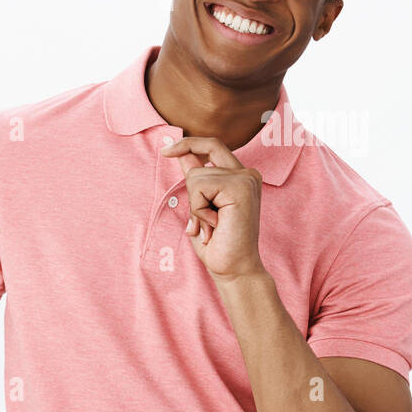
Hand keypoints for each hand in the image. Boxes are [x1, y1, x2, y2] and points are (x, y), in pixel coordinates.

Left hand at [159, 136, 266, 281]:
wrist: (233, 268)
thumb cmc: (217, 243)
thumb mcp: (200, 205)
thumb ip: (196, 179)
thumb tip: (180, 153)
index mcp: (240, 176)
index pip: (212, 146)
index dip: (187, 144)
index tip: (165, 150)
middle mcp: (247, 173)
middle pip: (199, 159)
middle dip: (192, 192)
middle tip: (205, 222)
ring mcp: (246, 178)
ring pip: (196, 177)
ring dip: (196, 206)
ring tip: (212, 225)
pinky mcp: (240, 186)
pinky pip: (200, 187)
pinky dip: (199, 209)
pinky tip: (215, 225)